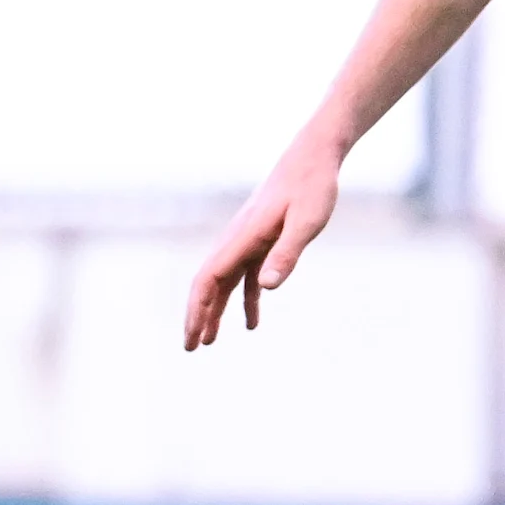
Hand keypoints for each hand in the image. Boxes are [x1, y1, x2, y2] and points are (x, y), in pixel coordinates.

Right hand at [183, 138, 343, 348]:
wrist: (313, 157)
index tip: (193, 336)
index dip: (198, 309)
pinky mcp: (261, 241)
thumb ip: (286, 253)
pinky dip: (244, 300)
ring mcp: (248, 241)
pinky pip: (245, 276)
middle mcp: (237, 240)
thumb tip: (266, 287)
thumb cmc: (312, 187)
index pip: (209, 279)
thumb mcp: (306, 222)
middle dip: (197, 316)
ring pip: (224, 282)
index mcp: (243, 237)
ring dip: (216, 311)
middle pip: (208, 284)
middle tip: (191, 347)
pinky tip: (252, 322)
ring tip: (210, 341)